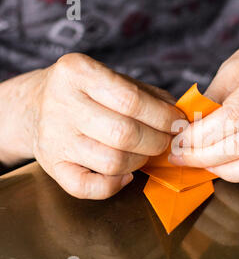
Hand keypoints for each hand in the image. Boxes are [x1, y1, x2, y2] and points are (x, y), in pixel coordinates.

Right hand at [0, 53, 184, 198]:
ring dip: (140, 162)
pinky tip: (125, 174)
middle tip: (166, 141)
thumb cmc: (89, 93)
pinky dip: (114, 186)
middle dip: (157, 142)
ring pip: (112, 162)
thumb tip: (181, 119)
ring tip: (145, 153)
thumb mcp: (117, 80)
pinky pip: (87, 187)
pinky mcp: (51, 165)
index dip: (163, 117)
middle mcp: (61, 103)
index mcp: (78, 71)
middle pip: (124, 134)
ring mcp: (53, 137)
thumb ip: (151, 96)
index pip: (131, 100)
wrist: (38, 105)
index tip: (178, 124)